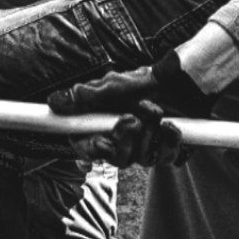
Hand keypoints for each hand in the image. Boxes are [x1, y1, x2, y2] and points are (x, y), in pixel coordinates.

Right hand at [47, 53, 211, 166]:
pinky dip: (170, 142)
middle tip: (132, 119)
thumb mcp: (113, 85)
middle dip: (126, 140)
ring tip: (158, 111)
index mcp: (106, 127)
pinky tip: (172, 126)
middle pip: (118, 160)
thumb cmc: (147, 81)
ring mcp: (147, 147)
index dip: (92, 149)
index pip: (89, 148)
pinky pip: (167, 159)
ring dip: (150, 134)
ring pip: (143, 160)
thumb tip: (54, 101)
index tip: (102, 141)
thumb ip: (85, 96)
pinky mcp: (169, 150)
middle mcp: (125, 141)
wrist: (184, 79)